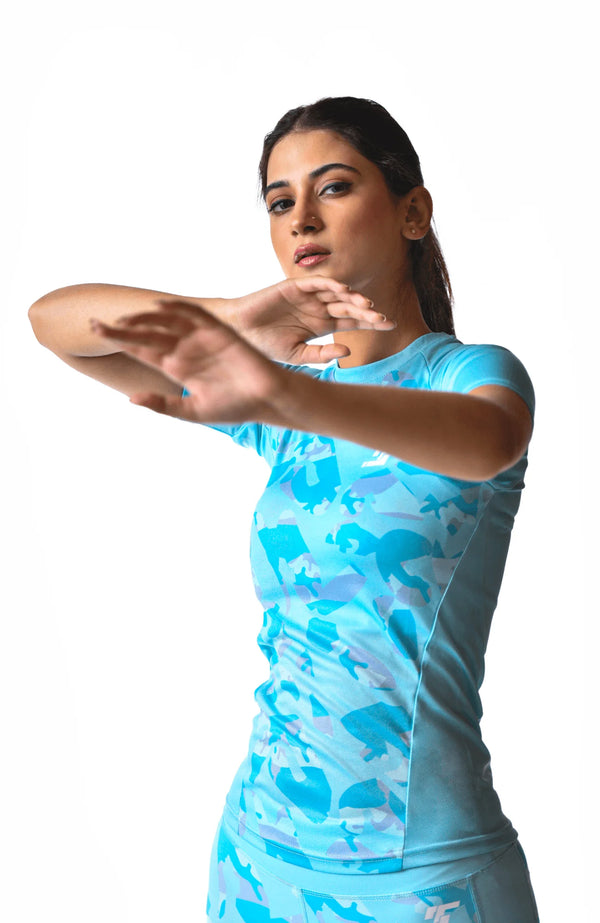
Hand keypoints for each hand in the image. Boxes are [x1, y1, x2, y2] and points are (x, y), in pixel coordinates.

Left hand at [89, 303, 286, 424]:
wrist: (266, 400)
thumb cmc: (234, 407)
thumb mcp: (191, 411)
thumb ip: (163, 405)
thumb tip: (131, 398)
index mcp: (176, 367)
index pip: (141, 350)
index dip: (119, 341)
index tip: (96, 332)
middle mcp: (184, 349)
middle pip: (147, 334)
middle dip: (121, 328)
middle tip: (94, 324)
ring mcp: (200, 339)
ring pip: (166, 322)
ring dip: (145, 318)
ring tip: (123, 319)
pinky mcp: (218, 332)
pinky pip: (196, 315)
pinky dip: (179, 308)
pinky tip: (160, 306)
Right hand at [231, 277, 394, 363]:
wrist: (239, 334)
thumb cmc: (266, 346)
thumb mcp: (297, 355)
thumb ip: (321, 355)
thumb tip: (347, 352)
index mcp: (322, 326)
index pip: (352, 322)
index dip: (371, 322)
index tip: (390, 325)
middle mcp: (318, 309)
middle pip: (349, 308)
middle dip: (367, 312)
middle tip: (383, 318)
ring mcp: (308, 297)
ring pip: (336, 294)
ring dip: (352, 298)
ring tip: (367, 305)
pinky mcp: (294, 286)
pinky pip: (316, 282)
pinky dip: (330, 283)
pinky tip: (344, 290)